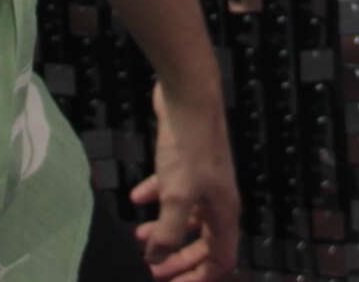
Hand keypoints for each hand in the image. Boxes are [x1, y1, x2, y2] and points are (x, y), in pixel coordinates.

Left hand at [133, 79, 238, 281]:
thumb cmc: (189, 147)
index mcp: (224, 212)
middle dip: (177, 259)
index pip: (221, 260)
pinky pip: (173, 189)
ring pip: (186, 217)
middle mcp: (217, 199)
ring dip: (164, 231)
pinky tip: (135, 198)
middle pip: (203, 243)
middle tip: (151, 269)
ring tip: (137, 236)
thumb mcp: (176, 196)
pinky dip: (155, 198)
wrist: (189, 95)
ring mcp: (203, 179)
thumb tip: (156, 257)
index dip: (199, 278)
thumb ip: (167, 232)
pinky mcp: (187, 161)